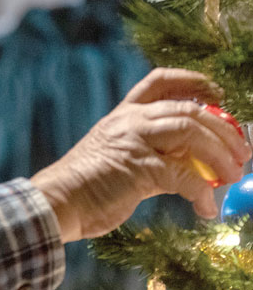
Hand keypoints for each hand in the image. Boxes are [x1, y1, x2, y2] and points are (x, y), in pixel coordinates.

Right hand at [30, 68, 251, 242]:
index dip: (193, 82)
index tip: (217, 94)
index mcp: (122, 117)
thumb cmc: (82, 189)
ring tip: (233, 174)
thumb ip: (152, 158)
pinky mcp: (141, 169)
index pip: (160, 82)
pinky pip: (184, 176)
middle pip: (190, 109)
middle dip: (223, 129)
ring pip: (193, 133)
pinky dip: (201, 192)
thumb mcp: (117, 162)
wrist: (56, 203)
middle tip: (242, 150)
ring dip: (221, 154)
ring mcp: (135, 142)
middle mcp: (130, 122)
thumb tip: (190, 171)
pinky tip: (204, 207)